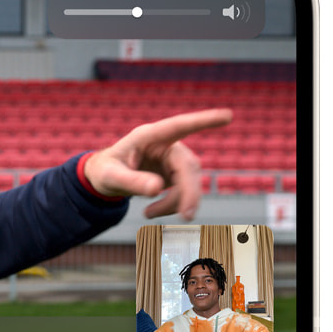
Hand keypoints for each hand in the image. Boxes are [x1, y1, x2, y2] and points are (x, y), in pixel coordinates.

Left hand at [83, 109, 232, 219]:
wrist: (105, 178)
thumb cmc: (105, 171)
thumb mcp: (110, 177)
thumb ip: (131, 182)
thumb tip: (157, 188)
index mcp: (148, 136)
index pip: (179, 126)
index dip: (203, 121)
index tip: (227, 115)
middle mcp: (166, 144)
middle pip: (188, 167)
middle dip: (189, 192)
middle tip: (185, 216)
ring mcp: (173, 159)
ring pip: (189, 182)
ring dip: (176, 202)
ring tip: (148, 214)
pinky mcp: (176, 173)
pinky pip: (184, 192)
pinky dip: (172, 205)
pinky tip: (151, 212)